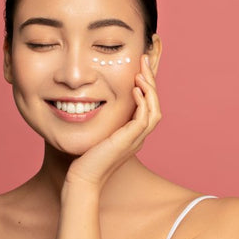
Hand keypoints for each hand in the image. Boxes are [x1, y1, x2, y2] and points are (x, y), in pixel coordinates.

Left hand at [65, 54, 161, 190]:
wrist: (83, 178)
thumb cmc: (86, 157)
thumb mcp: (97, 132)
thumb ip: (102, 119)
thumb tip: (91, 100)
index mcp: (133, 133)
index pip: (147, 105)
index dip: (147, 85)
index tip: (140, 66)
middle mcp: (138, 136)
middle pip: (155, 105)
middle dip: (152, 81)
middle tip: (145, 60)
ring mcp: (136, 140)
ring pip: (154, 111)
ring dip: (150, 89)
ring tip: (142, 72)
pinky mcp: (128, 142)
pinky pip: (144, 119)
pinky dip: (143, 103)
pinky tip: (135, 89)